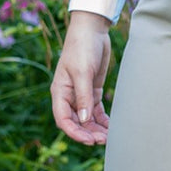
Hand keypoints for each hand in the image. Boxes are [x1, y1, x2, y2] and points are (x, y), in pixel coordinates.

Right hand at [50, 10, 112, 144]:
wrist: (93, 29)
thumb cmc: (82, 47)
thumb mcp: (82, 72)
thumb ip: (83, 96)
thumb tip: (83, 120)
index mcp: (60, 92)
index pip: (63, 120)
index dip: (74, 133)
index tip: (89, 140)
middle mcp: (69, 96)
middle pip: (76, 122)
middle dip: (88, 133)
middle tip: (104, 140)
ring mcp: (81, 93)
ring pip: (87, 119)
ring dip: (96, 129)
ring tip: (110, 136)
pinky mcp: (93, 90)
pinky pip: (96, 111)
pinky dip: (102, 120)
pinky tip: (111, 127)